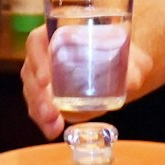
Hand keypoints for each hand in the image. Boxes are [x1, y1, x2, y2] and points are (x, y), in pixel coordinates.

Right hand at [18, 23, 149, 137]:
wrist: (124, 70)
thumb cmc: (126, 56)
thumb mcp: (134, 59)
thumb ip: (135, 68)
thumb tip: (131, 81)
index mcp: (61, 33)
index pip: (37, 40)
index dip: (37, 59)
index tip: (45, 80)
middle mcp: (48, 52)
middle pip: (30, 70)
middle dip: (37, 94)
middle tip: (51, 111)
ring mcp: (45, 73)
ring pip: (31, 90)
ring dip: (38, 110)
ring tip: (52, 126)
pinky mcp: (49, 94)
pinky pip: (38, 104)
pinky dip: (43, 119)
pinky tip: (52, 130)